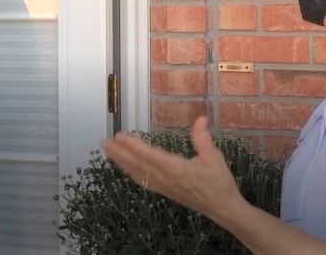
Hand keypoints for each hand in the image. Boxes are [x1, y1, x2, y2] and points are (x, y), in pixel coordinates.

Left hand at [100, 115, 244, 223]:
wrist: (222, 208)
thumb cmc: (219, 182)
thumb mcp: (213, 157)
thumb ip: (203, 137)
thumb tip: (200, 118)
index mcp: (176, 169)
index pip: (149, 155)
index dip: (133, 145)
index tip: (119, 136)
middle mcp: (165, 179)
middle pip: (137, 165)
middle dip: (119, 153)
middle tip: (103, 142)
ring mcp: (163, 187)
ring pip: (137, 174)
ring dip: (121, 162)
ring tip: (108, 151)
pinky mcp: (164, 191)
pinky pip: (143, 181)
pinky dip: (131, 172)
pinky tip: (124, 167)